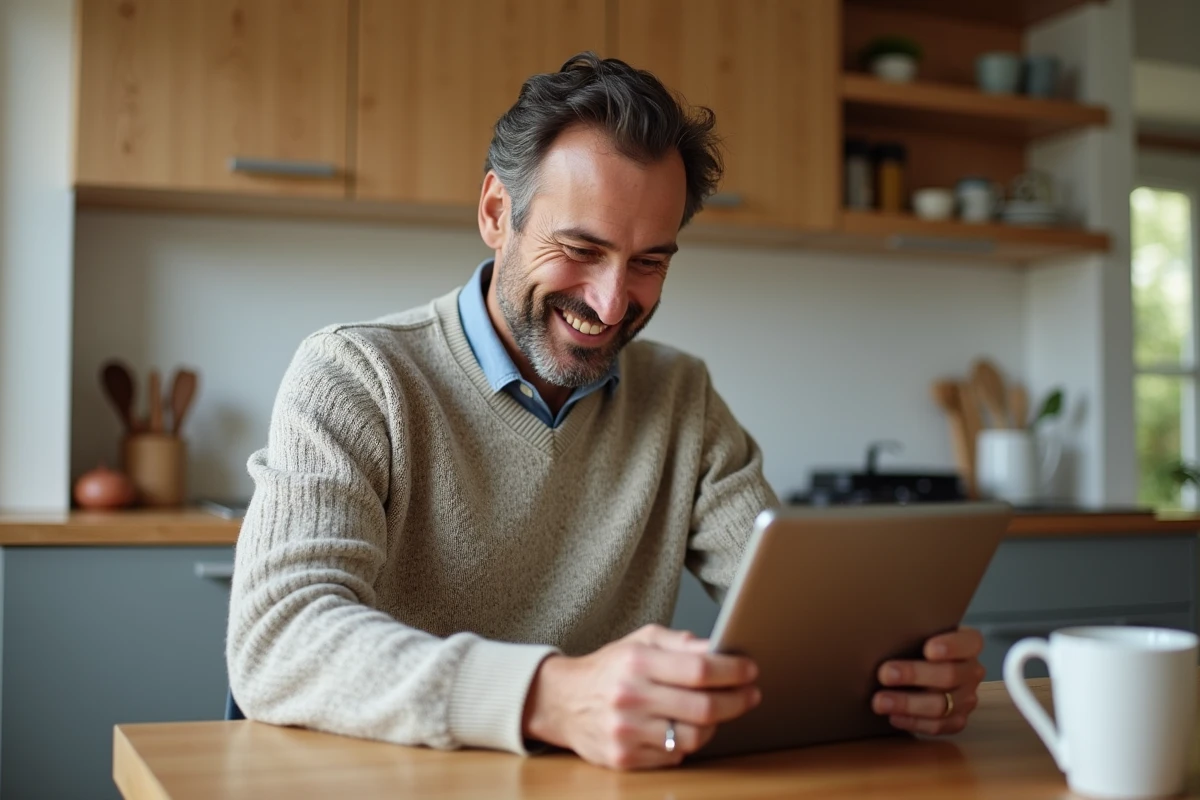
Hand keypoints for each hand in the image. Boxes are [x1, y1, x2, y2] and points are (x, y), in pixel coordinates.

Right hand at [522, 624, 760, 769]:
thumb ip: (680, 643)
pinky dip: (687, 743)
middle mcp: (630, 697)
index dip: (732, 671)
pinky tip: (687, 727)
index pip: (699, 669)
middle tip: (751, 694)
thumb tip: (718, 648)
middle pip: (703, 707)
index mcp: (636, 662)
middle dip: (736, 701)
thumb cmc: (610, 668)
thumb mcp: (640, 641)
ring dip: (716, 725)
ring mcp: (626, 732)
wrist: (563, 701)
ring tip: (719, 711)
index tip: (750, 670)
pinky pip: (674, 757)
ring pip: (693, 737)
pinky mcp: (624, 758)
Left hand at [871, 627, 986, 735]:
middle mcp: (971, 672)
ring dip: (907, 704)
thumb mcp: (917, 632)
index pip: (969, 643)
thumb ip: (910, 630)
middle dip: (914, 674)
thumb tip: (881, 629)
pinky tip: (893, 717)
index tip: (928, 649)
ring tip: (880, 702)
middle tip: (884, 674)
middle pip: (949, 675)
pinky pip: (937, 726)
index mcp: (968, 645)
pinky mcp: (956, 720)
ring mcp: (966, 698)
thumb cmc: (916, 645)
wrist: (921, 672)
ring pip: (941, 705)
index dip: (951, 646)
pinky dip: (913, 722)